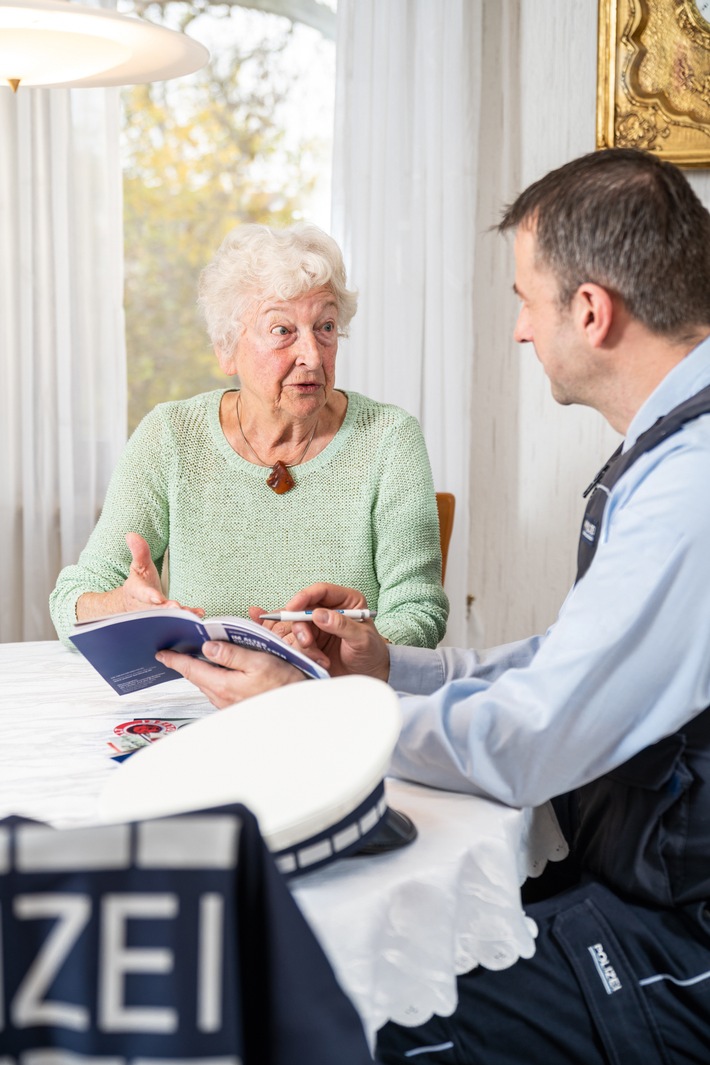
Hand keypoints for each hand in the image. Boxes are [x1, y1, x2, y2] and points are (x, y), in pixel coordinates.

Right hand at [76, 533, 203, 621]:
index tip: (156, 598)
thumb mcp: (139, 566)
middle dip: (165, 609)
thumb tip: (132, 535)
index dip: (149, 596)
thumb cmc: (140, 582)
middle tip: (176, 607)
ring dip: (179, 615)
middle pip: (155, 609)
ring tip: (191, 613)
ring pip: (166, 617)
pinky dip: (188, 615)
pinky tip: (199, 613)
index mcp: (137, 591)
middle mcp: (146, 606)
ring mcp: (157, 613)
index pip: (141, 593)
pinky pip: (178, 618)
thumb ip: (139, 552)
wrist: (134, 604)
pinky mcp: (168, 617)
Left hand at [156, 640, 303, 708]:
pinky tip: (217, 671)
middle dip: (184, 664)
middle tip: (173, 651)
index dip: (175, 660)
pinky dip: (211, 678)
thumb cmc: (283, 685)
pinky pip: (217, 689)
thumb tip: (208, 647)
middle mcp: (222, 697)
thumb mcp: (259, 662)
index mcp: (224, 684)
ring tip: (192, 658)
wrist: (298, 711)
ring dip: (198, 671)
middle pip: (196, 677)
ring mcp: (228, 704)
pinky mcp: (236, 706)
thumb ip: (232, 654)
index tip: (161, 653)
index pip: (191, 669)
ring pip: (206, 684)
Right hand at [279, 583, 389, 680]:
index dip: (305, 596)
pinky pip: (300, 644)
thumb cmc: (371, 652)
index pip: (322, 591)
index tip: (292, 607)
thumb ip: (341, 625)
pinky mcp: (314, 641)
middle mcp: (332, 610)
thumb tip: (317, 615)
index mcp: (347, 601)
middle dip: (301, 626)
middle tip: (306, 641)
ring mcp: (321, 626)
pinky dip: (308, 654)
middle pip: (304, 609)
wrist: (369, 675)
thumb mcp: (361, 639)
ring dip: (305, 644)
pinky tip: (322, 662)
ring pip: (300, 627)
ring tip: (320, 658)